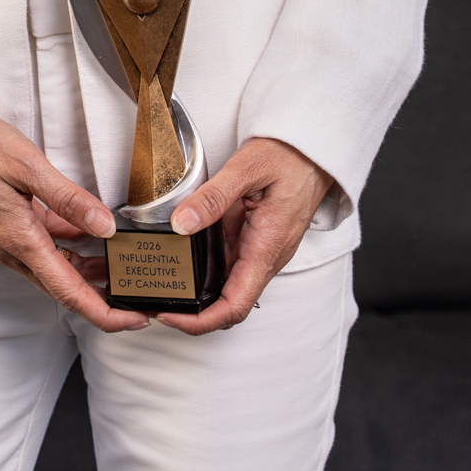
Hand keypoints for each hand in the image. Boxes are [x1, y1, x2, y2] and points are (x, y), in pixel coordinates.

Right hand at [0, 103, 149, 332]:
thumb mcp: (29, 165)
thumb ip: (68, 199)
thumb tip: (104, 225)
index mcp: (19, 240)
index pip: (68, 292)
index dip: (104, 311)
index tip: (134, 318)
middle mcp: (12, 250)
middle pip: (64, 289)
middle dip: (103, 299)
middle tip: (138, 297)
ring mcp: (8, 241)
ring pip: (56, 270)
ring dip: (88, 274)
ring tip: (122, 269)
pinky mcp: (7, 229)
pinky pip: (44, 249)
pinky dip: (70, 249)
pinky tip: (90, 236)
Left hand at [160, 136, 333, 335]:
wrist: (314, 149)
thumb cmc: (291, 157)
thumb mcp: (247, 168)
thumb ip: (213, 197)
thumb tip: (181, 224)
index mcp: (267, 248)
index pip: (234, 306)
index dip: (200, 321)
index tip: (171, 315)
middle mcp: (266, 257)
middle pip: (229, 303)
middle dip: (192, 311)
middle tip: (157, 301)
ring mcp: (263, 250)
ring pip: (229, 284)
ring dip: (200, 291)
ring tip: (166, 280)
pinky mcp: (258, 239)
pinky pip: (232, 261)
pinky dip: (208, 267)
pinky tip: (188, 255)